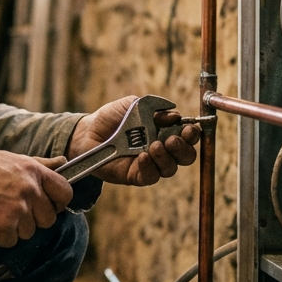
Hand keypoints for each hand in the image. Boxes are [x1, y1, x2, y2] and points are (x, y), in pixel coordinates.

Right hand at [0, 151, 72, 247]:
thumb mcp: (8, 158)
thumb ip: (38, 163)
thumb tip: (63, 162)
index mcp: (33, 171)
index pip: (65, 192)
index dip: (59, 202)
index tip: (50, 206)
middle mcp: (29, 190)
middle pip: (48, 218)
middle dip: (33, 219)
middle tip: (11, 209)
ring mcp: (18, 210)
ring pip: (30, 232)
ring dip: (15, 228)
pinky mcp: (5, 228)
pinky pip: (12, 241)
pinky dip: (0, 236)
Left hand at [67, 95, 199, 185]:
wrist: (88, 131)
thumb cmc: (113, 117)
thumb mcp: (133, 105)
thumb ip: (153, 107)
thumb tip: (174, 114)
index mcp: (165, 132)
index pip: (187, 137)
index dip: (192, 134)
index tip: (189, 128)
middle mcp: (162, 150)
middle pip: (185, 157)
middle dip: (184, 148)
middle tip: (173, 139)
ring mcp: (150, 164)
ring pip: (170, 168)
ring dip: (166, 157)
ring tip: (154, 146)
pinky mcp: (136, 175)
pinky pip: (150, 177)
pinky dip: (149, 167)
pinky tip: (143, 156)